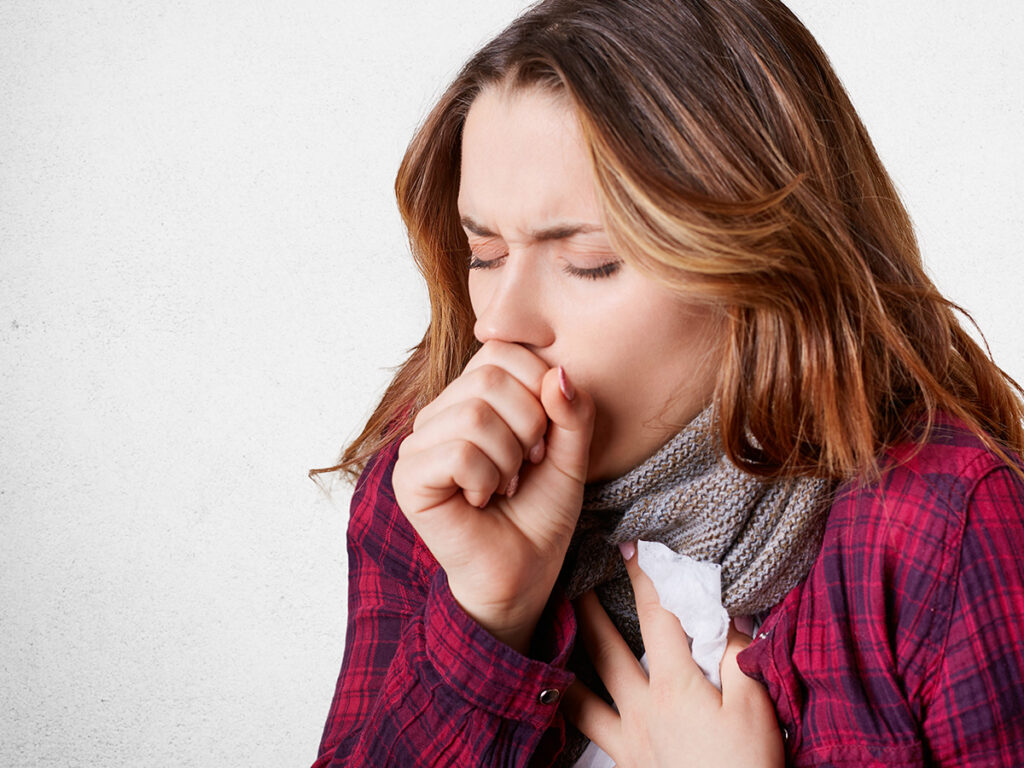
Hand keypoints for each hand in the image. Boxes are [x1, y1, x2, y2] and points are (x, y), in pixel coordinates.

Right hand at [391, 340, 594, 652]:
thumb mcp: (571, 454)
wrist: (523, 574)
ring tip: (505, 486)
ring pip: (475, 416)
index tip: (544, 439)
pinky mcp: (408, 477)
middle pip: (489, 377)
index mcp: (471, 396)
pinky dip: (486, 480)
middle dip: (527, 426)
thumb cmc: (539, 513)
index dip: (537, 389)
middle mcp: (439, 413)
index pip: (501, 349)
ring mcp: (419, 443)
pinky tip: (482, 500)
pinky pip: (458, 453)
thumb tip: (558, 371)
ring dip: (508, 459)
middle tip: (526, 466)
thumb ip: (572, 411)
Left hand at [563, 543, 783, 766]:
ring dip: (565, 662)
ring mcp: (627, 741)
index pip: (657, 617)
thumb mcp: (756, 708)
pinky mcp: (626, 765)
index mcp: (674, 686)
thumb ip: (739, 658)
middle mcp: (641, 708)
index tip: (629, 547)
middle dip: (586, 610)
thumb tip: (725, 618)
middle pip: (604, 649)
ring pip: (582, 695)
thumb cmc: (747, 766)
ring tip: (548, 639)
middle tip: (571, 580)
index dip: (645, 578)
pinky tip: (560, 707)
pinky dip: (571, 717)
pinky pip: (587, 736)